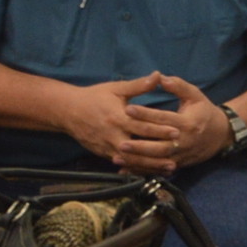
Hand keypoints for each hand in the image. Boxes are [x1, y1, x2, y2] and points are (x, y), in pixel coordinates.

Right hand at [58, 74, 188, 168]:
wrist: (68, 111)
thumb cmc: (94, 97)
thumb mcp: (116, 89)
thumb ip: (139, 85)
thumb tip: (158, 75)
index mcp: (118, 117)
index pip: (143, 126)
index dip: (160, 130)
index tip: (177, 132)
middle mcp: (113, 135)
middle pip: (139, 147)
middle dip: (159, 151)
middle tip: (178, 153)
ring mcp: (108, 147)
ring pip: (132, 160)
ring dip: (151, 164)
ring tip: (170, 167)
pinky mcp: (104, 154)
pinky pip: (124, 163)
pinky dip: (138, 168)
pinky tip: (151, 171)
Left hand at [119, 73, 232, 173]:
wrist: (221, 135)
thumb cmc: (204, 112)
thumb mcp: (195, 95)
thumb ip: (178, 86)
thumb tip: (161, 77)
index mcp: (187, 123)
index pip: (162, 118)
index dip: (145, 114)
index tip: (128, 109)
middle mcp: (183, 141)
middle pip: (159, 145)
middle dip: (139, 145)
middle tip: (120, 142)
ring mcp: (180, 155)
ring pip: (157, 160)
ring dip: (138, 160)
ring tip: (119, 156)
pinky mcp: (178, 164)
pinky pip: (158, 169)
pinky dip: (142, 170)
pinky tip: (126, 169)